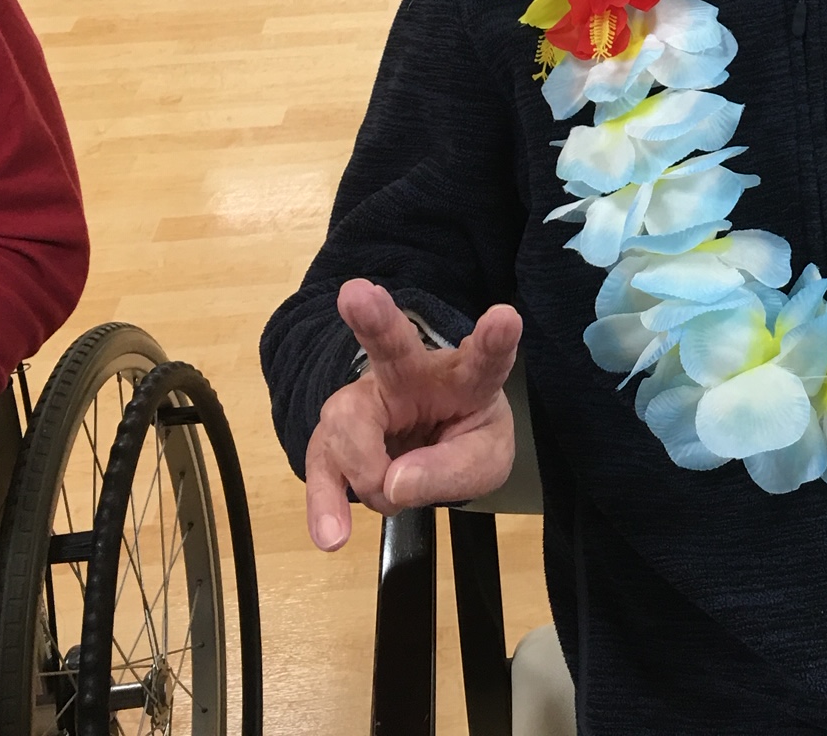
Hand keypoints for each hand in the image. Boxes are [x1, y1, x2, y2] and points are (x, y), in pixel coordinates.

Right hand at [304, 280, 522, 551]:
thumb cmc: (464, 437)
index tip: (505, 317)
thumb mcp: (483, 463)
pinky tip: (331, 533)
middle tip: (357, 294)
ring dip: (370, 474)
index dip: (493, 340)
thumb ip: (450, 473)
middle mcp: (410, 376)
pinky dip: (325, 502)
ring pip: (348, 423)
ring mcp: (365, 401)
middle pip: (391, 345)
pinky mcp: (334, 435)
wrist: (426, 445)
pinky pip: (321, 465)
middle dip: (374, 320)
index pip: (483, 359)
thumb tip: (393, 485)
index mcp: (464, 377)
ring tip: (393, 496)